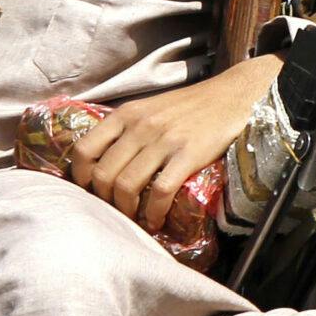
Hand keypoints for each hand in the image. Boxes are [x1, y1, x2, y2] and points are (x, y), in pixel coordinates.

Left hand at [68, 56, 282, 231]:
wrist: (234, 95)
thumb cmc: (191, 105)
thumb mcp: (151, 108)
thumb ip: (127, 128)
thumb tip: (104, 162)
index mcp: (127, 114)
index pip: (84, 150)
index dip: (81, 177)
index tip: (91, 190)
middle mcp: (140, 126)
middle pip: (103, 175)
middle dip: (105, 200)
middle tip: (115, 209)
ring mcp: (164, 141)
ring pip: (126, 186)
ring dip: (127, 211)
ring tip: (135, 219)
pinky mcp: (188, 154)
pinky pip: (160, 191)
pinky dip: (153, 212)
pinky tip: (156, 220)